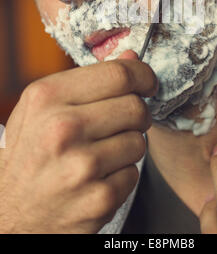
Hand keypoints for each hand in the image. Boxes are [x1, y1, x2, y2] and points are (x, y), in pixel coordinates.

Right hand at [0, 50, 157, 233]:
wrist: (7, 214)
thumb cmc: (28, 154)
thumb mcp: (42, 107)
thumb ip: (87, 80)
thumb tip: (131, 57)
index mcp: (48, 98)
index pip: (118, 74)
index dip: (142, 75)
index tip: (147, 82)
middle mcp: (63, 129)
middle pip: (136, 107)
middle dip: (137, 113)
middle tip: (123, 122)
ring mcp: (82, 166)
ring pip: (139, 141)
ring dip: (127, 146)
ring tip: (100, 153)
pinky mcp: (98, 199)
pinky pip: (134, 174)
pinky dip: (121, 175)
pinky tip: (97, 178)